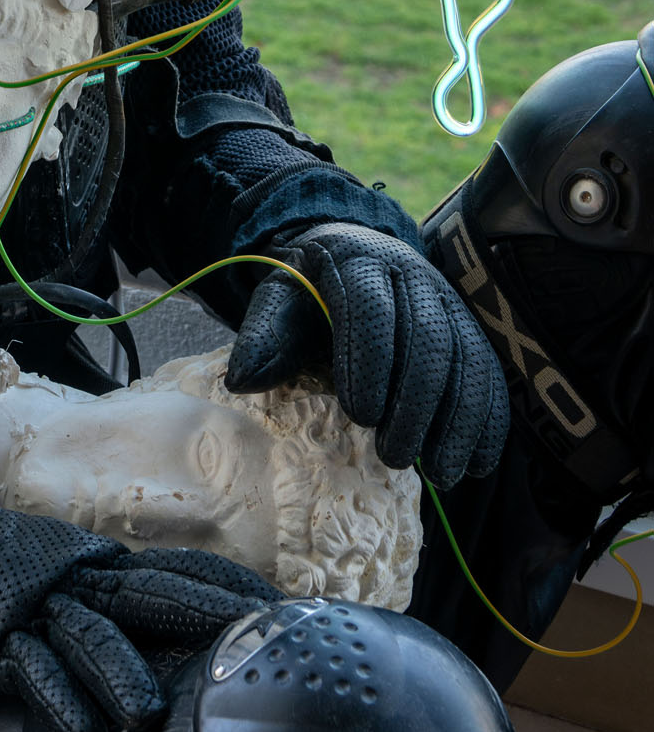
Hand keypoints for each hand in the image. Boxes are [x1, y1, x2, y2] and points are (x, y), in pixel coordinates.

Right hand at [0, 478, 279, 731]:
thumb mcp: (60, 578)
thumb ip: (106, 604)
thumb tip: (165, 639)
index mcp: (98, 564)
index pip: (176, 570)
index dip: (227, 586)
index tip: (283, 603)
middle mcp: (79, 578)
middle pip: (151, 594)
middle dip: (205, 615)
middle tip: (260, 637)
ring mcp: (38, 604)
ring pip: (91, 636)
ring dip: (123, 674)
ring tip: (151, 714)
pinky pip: (31, 667)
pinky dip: (59, 699)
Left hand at [225, 221, 509, 487]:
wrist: (350, 258)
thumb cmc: (310, 291)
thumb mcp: (279, 301)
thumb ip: (264, 336)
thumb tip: (242, 381)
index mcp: (354, 259)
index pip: (369, 306)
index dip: (369, 360)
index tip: (361, 415)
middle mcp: (410, 273)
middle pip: (426, 337)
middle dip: (415, 402)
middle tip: (395, 456)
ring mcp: (447, 300)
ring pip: (466, 357)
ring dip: (459, 420)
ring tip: (440, 473)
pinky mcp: (471, 328)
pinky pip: (490, 373)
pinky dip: (488, 420)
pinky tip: (477, 463)